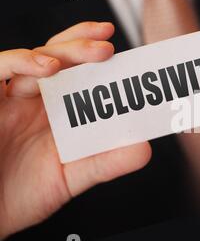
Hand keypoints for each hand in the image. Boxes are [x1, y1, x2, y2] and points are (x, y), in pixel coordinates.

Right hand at [0, 22, 150, 239]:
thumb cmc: (22, 194)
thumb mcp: (71, 178)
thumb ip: (106, 162)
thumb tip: (144, 148)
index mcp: (57, 111)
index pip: (80, 75)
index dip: (100, 61)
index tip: (127, 56)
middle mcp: (34, 99)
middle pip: (59, 58)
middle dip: (85, 47)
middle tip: (109, 46)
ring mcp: (9, 98)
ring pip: (34, 59)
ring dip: (65, 51)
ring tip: (93, 53)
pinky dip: (20, 62)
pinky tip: (47, 66)